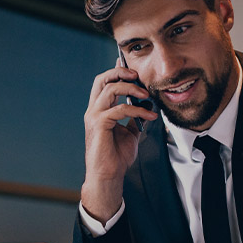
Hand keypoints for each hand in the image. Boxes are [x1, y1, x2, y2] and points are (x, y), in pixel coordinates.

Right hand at [82, 64, 157, 222]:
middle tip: (137, 75)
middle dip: (120, 72)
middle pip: (102, 79)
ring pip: (110, 89)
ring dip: (131, 89)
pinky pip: (120, 109)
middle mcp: (94, 110)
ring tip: (146, 95)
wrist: (109, 175)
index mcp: (99, 110)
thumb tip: (145, 108)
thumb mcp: (129, 134)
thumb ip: (133, 119)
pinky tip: (149, 117)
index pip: (103, 83)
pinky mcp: (100, 124)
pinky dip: (137, 110)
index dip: (116, 71)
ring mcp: (94, 116)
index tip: (131, 67)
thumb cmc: (116, 157)